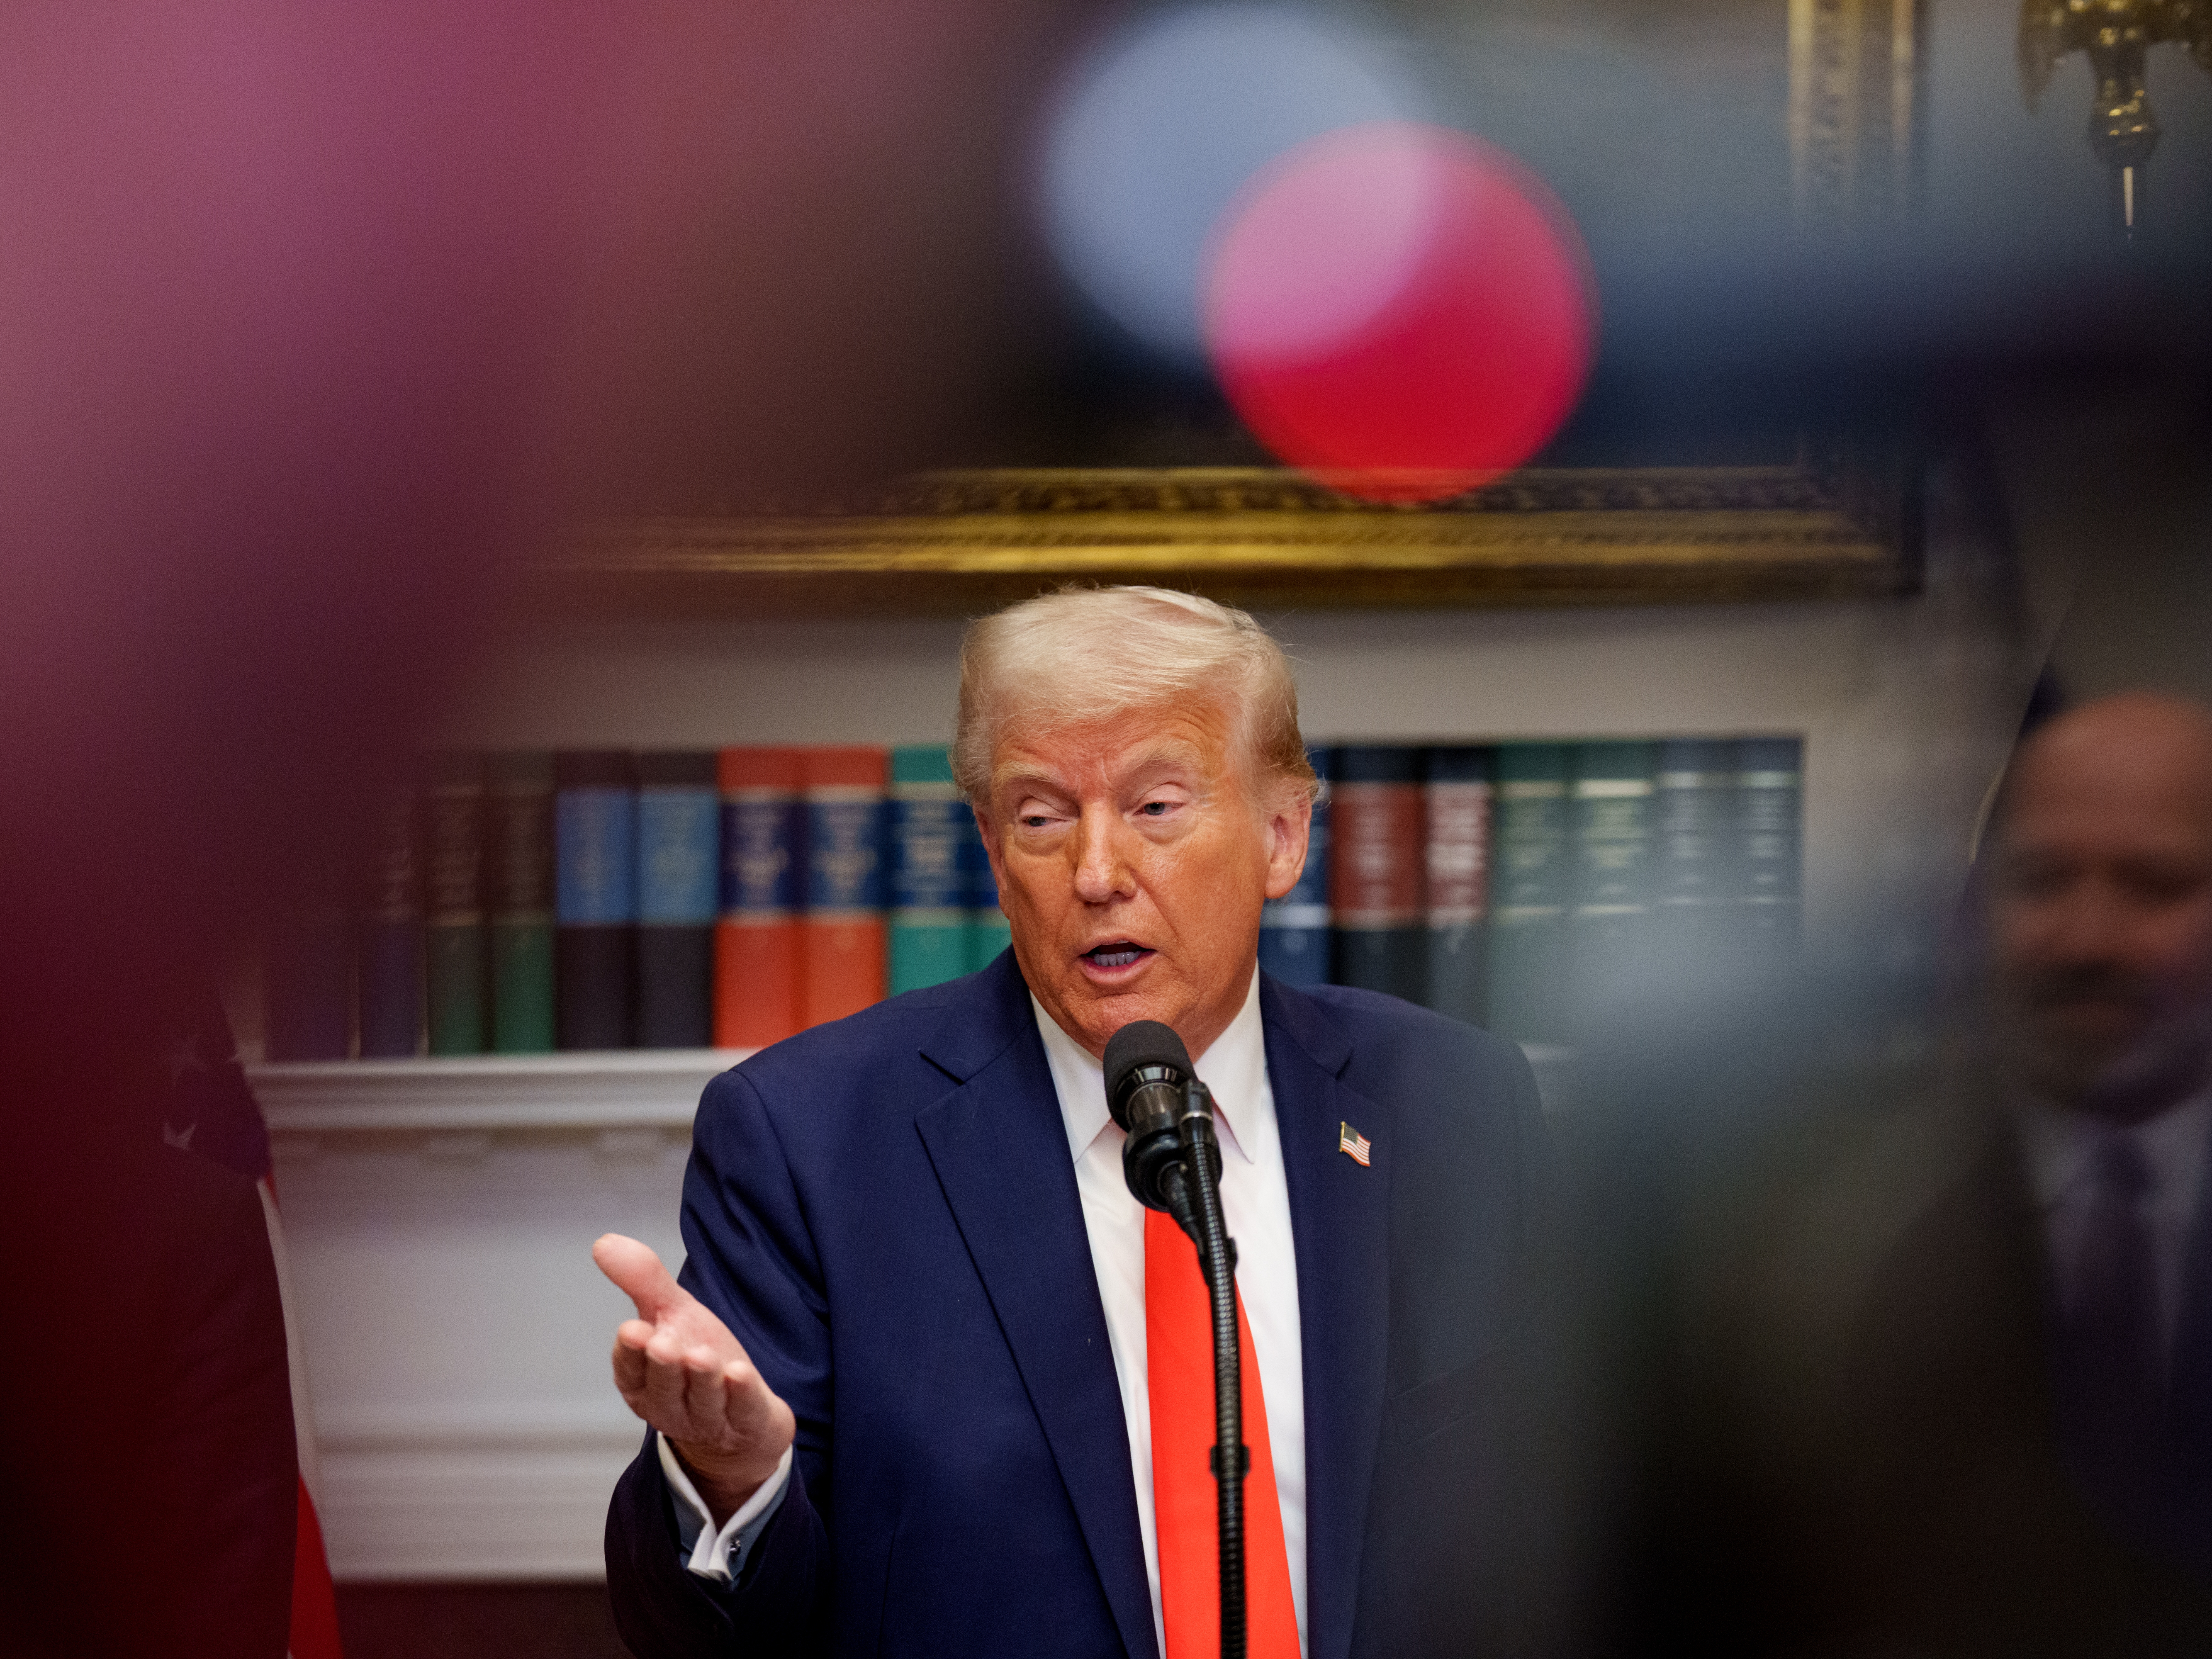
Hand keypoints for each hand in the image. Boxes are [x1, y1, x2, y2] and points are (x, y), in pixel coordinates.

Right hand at [594, 1233, 796, 1524]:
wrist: (741, 1413)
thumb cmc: (695, 1357)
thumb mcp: (671, 1314)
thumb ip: (642, 1281)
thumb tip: (604, 1243)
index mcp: (643, 1382)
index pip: (631, 1370)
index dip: (631, 1353)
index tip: (633, 1330)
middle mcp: (670, 1405)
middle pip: (664, 1388)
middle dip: (663, 1367)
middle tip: (663, 1343)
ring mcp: (708, 1419)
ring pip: (702, 1400)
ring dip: (702, 1378)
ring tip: (701, 1356)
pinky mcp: (746, 1422)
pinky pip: (742, 1410)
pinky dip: (741, 1393)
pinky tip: (739, 1372)